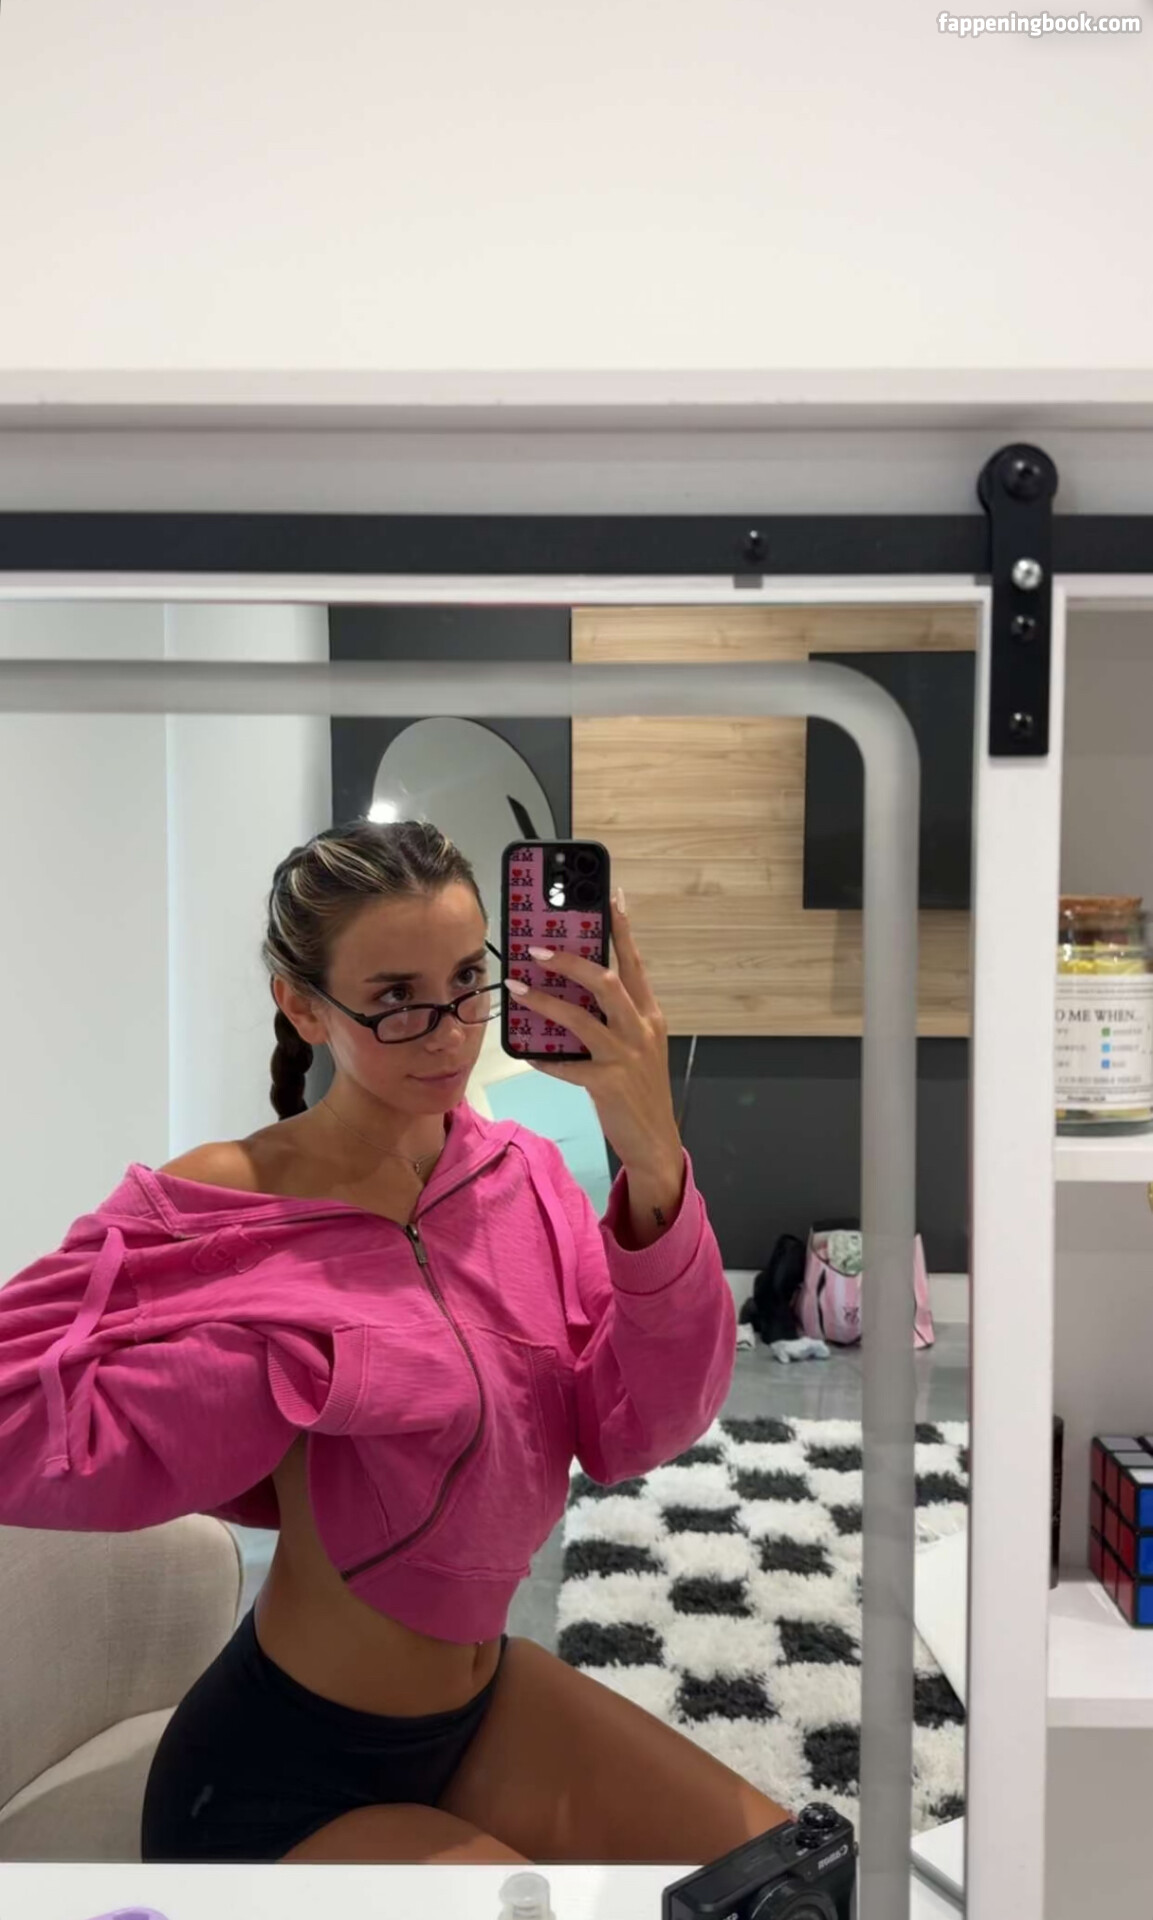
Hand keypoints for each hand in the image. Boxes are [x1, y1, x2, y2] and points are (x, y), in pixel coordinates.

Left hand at [504, 891, 682, 1185]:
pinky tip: (527, 1053)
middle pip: (606, 981)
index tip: (611, 896)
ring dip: (545, 1002)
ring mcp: (625, 1056)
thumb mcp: (638, 1046)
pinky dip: (545, 1059)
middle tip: (536, 949)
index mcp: (649, 1015)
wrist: (655, 1140)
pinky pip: (568, 1066)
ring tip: (517, 989)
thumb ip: (616, 1018)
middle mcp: (640, 1030)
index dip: (622, 929)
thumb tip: (574, 991)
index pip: (634, 963)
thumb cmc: (640, 1089)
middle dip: (570, 961)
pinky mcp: (608, 1084)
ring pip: (581, 1018)